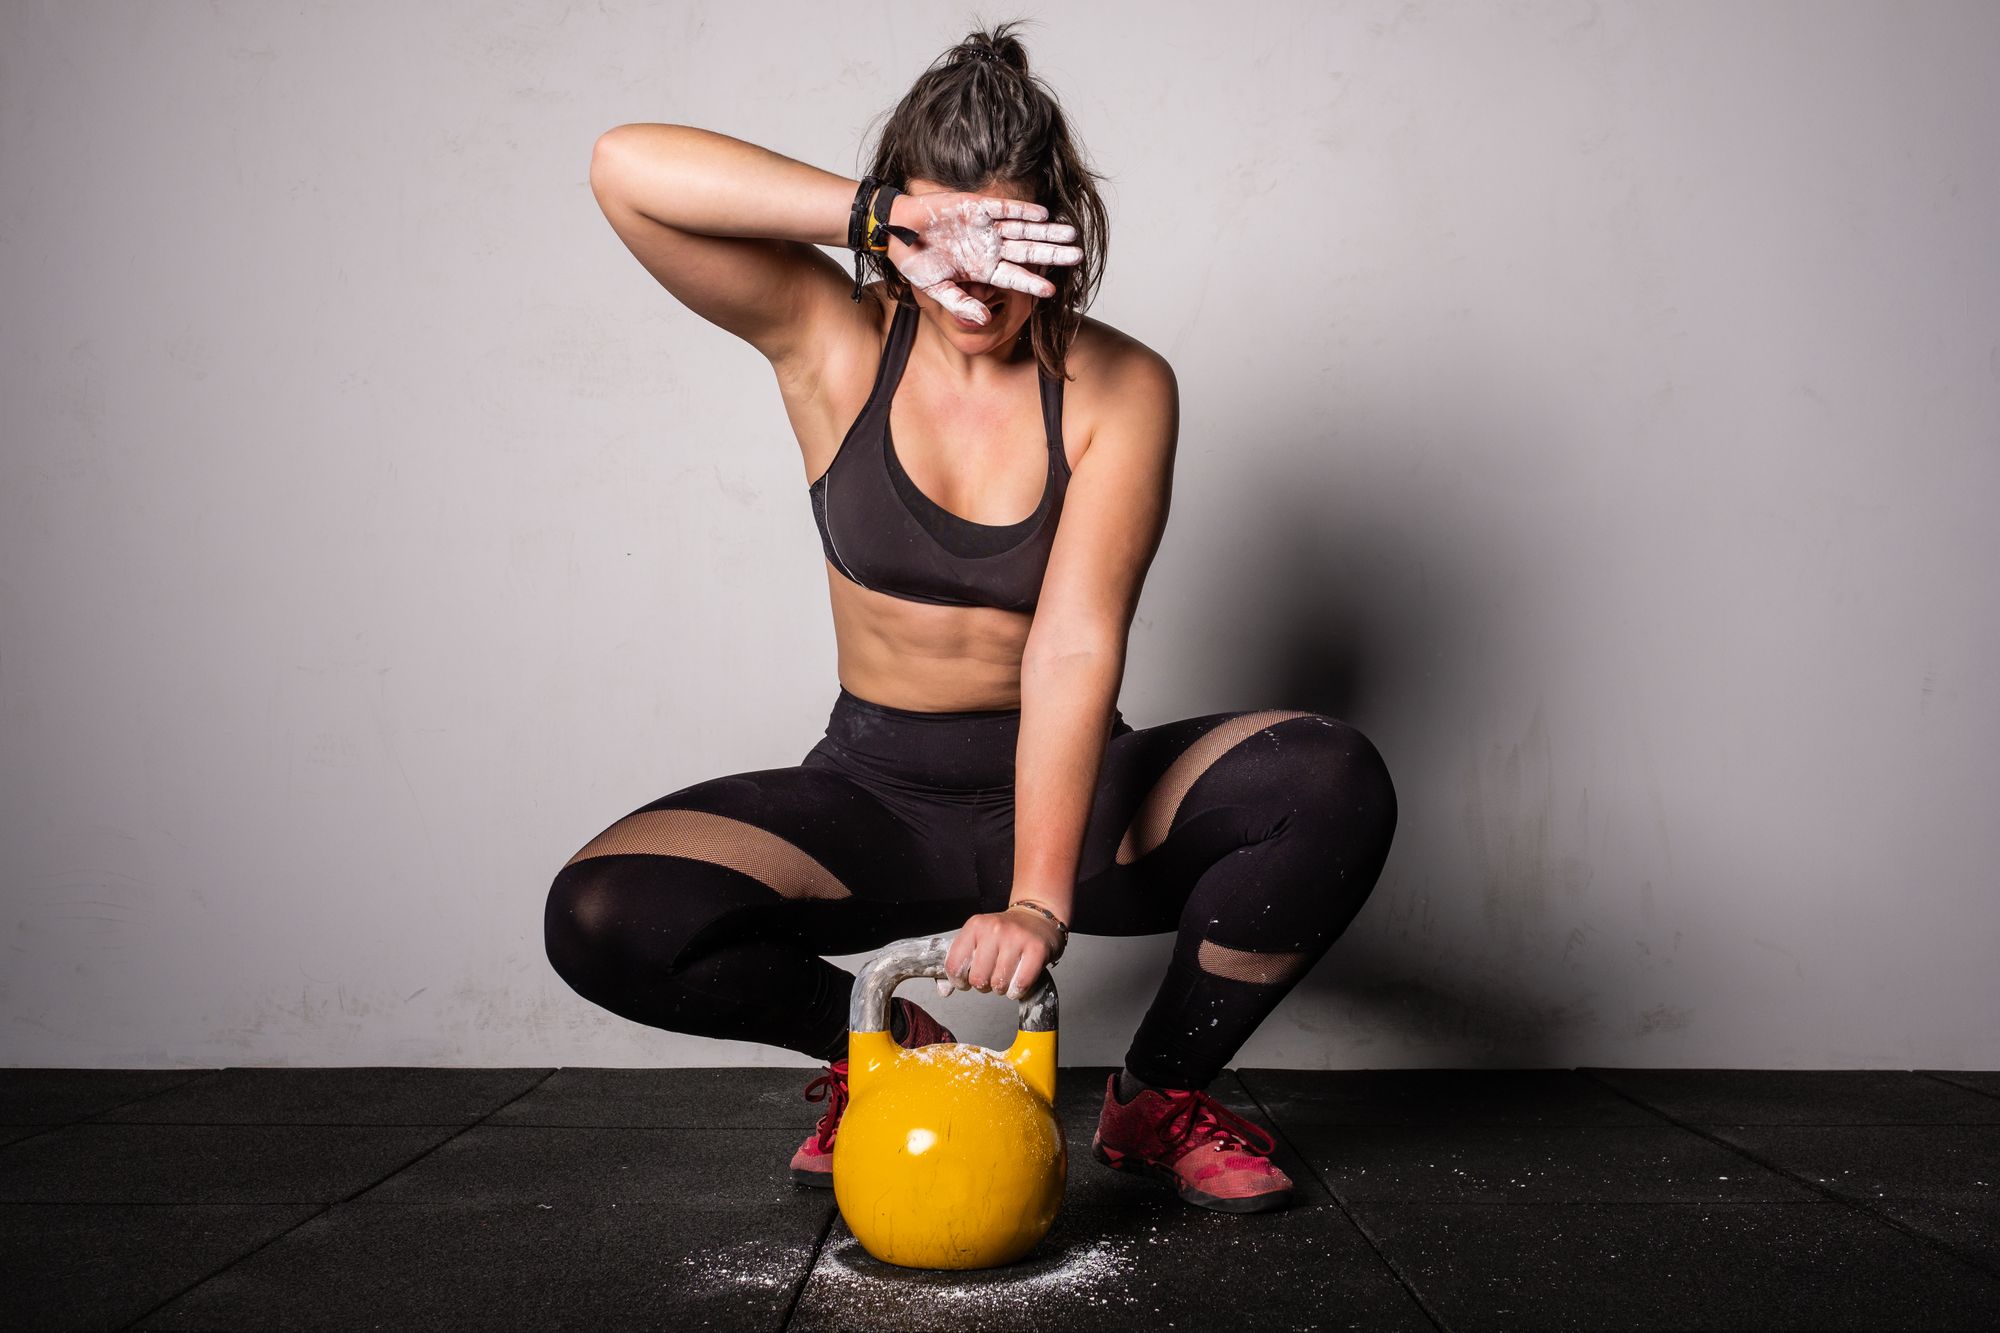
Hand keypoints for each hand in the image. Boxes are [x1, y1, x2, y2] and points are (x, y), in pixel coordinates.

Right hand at [887, 190, 1082, 325]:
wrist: (895, 230)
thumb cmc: (914, 261)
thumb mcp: (936, 289)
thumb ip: (961, 303)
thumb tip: (984, 320)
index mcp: (982, 270)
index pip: (1015, 278)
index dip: (1033, 284)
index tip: (1053, 292)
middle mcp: (989, 249)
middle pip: (1028, 253)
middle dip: (1053, 255)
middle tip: (1078, 257)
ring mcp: (985, 227)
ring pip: (1023, 230)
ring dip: (1046, 233)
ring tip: (1071, 235)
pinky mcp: (976, 207)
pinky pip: (1004, 209)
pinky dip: (1022, 212)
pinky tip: (1043, 216)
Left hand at [936, 905, 1064, 1001]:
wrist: (1038, 915)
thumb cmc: (1005, 933)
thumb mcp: (977, 939)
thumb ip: (959, 963)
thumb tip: (944, 990)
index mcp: (975, 925)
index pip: (954, 965)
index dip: (959, 981)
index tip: (966, 981)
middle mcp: (994, 929)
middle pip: (978, 978)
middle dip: (983, 985)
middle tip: (991, 975)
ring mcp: (1017, 938)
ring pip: (999, 984)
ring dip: (1002, 988)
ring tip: (1007, 975)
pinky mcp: (1037, 949)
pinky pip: (1020, 984)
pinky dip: (1018, 990)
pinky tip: (1019, 980)